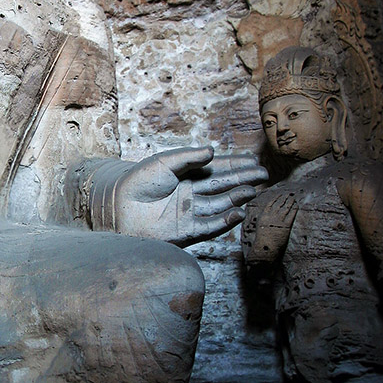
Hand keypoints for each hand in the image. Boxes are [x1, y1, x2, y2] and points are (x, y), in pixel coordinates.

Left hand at [114, 146, 267, 245]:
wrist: (120, 207)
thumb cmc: (138, 181)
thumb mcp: (164, 162)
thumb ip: (189, 157)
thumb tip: (213, 151)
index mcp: (185, 175)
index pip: (216, 169)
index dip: (236, 165)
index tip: (254, 161)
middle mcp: (190, 194)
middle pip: (222, 186)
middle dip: (243, 180)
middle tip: (263, 175)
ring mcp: (189, 212)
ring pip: (220, 205)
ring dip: (237, 198)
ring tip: (252, 191)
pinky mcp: (186, 230)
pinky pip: (210, 226)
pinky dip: (225, 221)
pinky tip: (238, 212)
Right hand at [243, 190, 297, 261]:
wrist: (265, 249)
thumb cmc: (261, 241)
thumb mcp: (259, 227)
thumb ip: (264, 220)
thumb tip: (267, 216)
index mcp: (263, 216)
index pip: (270, 204)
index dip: (276, 198)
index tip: (280, 195)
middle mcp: (271, 216)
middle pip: (279, 204)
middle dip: (284, 198)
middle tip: (289, 194)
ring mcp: (279, 220)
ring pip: (285, 207)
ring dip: (290, 202)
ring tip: (293, 198)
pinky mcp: (286, 225)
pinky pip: (291, 214)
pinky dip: (294, 209)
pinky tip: (296, 205)